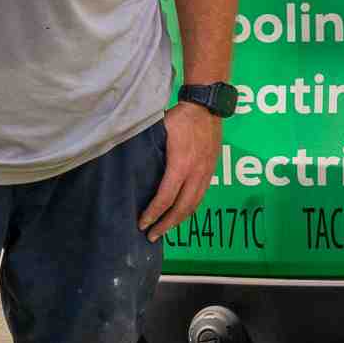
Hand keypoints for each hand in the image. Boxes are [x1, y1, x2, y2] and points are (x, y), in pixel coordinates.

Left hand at [139, 102, 222, 241]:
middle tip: (152, 236)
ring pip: (194, 204)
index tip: (142, 224)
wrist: (208, 106)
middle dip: (166, 224)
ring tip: (166, 229)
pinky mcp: (211, 170)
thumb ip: (150, 150)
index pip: (166, 198)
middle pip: (182, 207)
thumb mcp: (160, 130)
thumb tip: (132, 167)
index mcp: (181, 165)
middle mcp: (195, 173)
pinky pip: (201, 196)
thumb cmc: (181, 117)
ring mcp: (206, 173)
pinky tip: (181, 213)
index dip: (153, 214)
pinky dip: (190, 209)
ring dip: (179, 220)